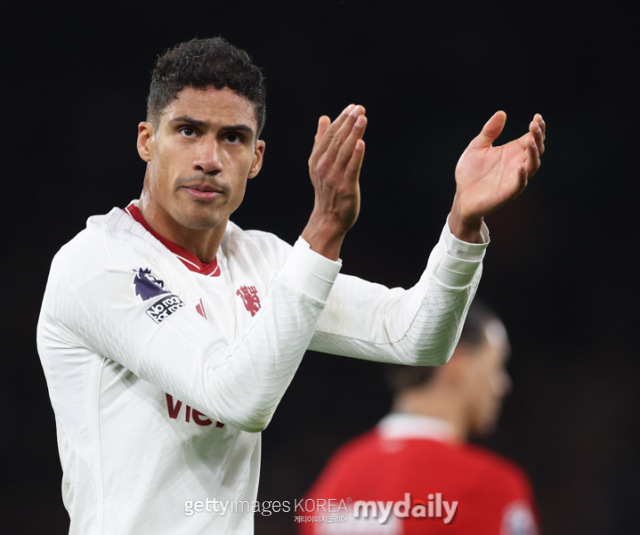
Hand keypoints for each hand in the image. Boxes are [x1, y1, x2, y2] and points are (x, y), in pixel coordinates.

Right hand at [302, 104, 367, 259]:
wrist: (329, 217)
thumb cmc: (327, 189)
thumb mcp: (319, 163)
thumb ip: (321, 140)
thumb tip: (324, 118)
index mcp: (317, 159)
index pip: (330, 135)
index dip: (341, 119)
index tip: (352, 107)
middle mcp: (323, 166)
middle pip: (337, 140)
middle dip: (349, 122)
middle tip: (359, 108)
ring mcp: (334, 177)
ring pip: (345, 150)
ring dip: (354, 133)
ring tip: (362, 118)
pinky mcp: (346, 186)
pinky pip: (352, 168)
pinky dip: (356, 155)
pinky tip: (361, 143)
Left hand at [449, 111, 545, 242]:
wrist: (462, 196)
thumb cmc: (470, 172)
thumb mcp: (477, 147)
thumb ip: (489, 132)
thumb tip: (501, 113)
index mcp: (512, 152)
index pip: (531, 138)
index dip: (537, 128)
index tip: (537, 116)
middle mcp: (517, 163)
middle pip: (536, 149)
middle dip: (538, 137)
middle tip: (535, 125)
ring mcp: (514, 178)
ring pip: (532, 165)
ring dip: (534, 153)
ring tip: (531, 140)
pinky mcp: (508, 192)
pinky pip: (519, 184)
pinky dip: (522, 176)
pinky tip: (520, 167)